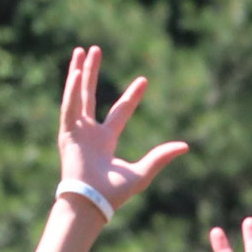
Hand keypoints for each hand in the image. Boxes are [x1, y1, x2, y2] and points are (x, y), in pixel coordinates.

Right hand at [55, 46, 189, 213]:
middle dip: (91, 72)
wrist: (93, 202)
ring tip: (81, 50)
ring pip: (77, 94)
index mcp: (105, 140)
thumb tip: (185, 146)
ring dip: (78, 72)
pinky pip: (69, 107)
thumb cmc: (115, 192)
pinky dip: (72, 91)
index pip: (120, 111)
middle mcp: (89, 132)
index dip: (132, 96)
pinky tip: (75, 73)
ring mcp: (76, 130)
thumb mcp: (143, 172)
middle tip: (94, 50)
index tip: (144, 80)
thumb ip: (161, 157)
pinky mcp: (67, 133)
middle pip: (90, 94)